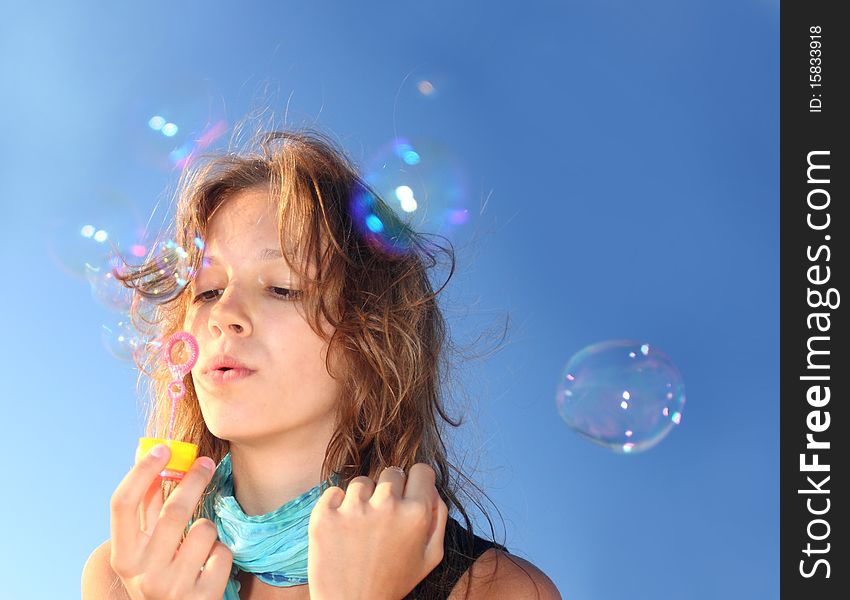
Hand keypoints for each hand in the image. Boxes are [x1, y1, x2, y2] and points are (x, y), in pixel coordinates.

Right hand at [109, 445, 232, 598]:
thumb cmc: (162, 572)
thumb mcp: (145, 548)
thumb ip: (146, 507)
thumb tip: (149, 452)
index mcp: (123, 557)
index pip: (122, 505)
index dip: (142, 471)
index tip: (164, 448)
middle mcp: (143, 575)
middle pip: (173, 510)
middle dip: (194, 480)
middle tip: (206, 463)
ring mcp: (173, 589)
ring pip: (204, 530)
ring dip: (208, 527)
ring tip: (200, 543)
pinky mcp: (203, 597)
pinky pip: (222, 552)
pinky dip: (220, 552)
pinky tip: (210, 566)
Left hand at [307, 463, 448, 599]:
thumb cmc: (392, 582)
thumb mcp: (430, 556)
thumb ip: (438, 517)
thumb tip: (431, 487)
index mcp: (417, 514)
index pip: (421, 471)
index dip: (416, 482)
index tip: (408, 494)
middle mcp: (387, 505)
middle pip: (392, 472)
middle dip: (389, 490)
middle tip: (382, 519)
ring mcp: (354, 508)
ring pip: (362, 482)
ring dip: (362, 499)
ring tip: (360, 528)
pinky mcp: (325, 514)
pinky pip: (334, 491)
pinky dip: (336, 506)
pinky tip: (341, 529)